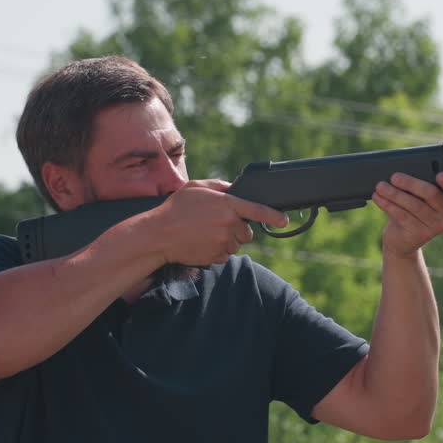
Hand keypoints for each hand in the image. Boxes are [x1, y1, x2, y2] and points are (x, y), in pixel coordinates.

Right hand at [150, 180, 288, 265]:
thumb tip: (235, 189)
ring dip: (226, 241)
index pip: (258, 211)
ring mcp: (223, 242)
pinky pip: (225, 255)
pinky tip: (202, 243)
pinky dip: (217, 251)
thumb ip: (220, 186)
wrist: (159, 235)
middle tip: (217, 224)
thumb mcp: (197, 187)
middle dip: (237, 230)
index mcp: (227, 204)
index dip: (274, 217)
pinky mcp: (217, 256)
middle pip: (247, 232)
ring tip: (205, 233)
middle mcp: (229, 224)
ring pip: (236, 244)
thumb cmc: (176, 208)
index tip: (284, 221)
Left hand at [372, 172, 442, 257]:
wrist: (401, 238)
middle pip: (432, 194)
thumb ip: (417, 184)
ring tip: (380, 186)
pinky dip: (387, 204)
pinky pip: (402, 215)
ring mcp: (435, 226)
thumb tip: (400, 171)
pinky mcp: (420, 234)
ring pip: (414, 205)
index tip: (439, 175)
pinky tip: (378, 197)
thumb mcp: (415, 195)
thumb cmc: (409, 209)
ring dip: (394, 193)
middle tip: (394, 177)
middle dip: (411, 183)